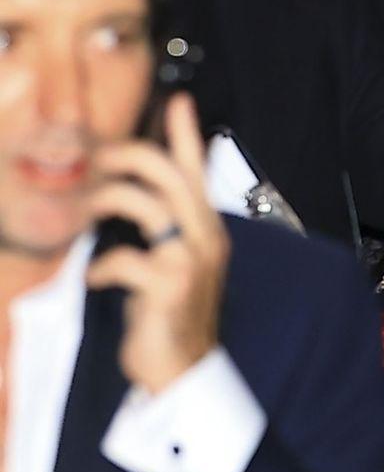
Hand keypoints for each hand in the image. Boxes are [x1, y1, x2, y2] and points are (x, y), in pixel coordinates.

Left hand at [86, 94, 229, 395]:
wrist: (183, 370)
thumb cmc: (173, 315)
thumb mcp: (175, 265)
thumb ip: (164, 230)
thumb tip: (139, 200)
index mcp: (208, 230)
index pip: (198, 173)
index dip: (186, 135)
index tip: (177, 101)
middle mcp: (205, 239)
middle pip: (170, 177)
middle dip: (132, 156)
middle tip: (100, 157)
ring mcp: (190, 261)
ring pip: (148, 206)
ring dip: (110, 200)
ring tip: (87, 209)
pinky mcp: (169, 286)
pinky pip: (124, 259)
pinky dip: (101, 268)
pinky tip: (94, 279)